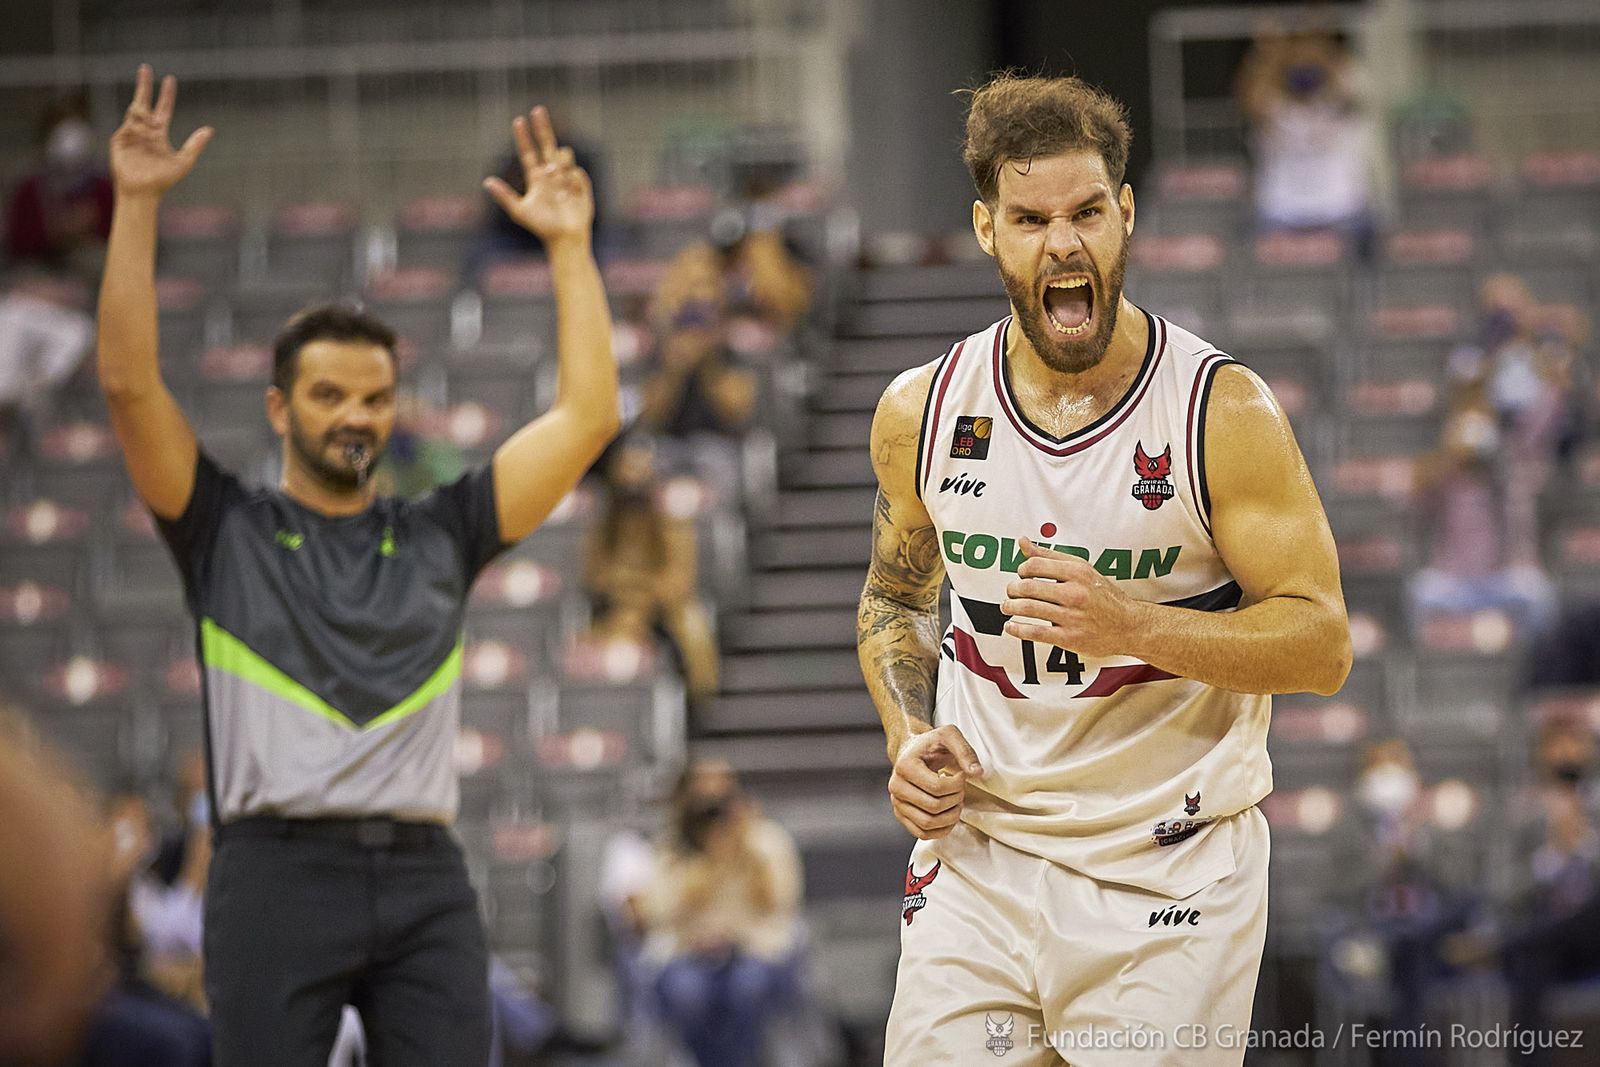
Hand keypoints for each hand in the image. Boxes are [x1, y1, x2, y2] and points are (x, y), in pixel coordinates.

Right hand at [109, 65, 212, 197]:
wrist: (143, 192)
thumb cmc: (163, 180)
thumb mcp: (184, 161)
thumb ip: (195, 145)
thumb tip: (209, 129)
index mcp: (159, 134)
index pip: (163, 109)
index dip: (166, 95)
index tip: (170, 79)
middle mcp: (145, 131)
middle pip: (144, 102)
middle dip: (145, 85)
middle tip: (146, 67)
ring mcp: (130, 134)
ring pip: (135, 110)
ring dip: (141, 102)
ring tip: (148, 96)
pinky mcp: (119, 139)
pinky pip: (127, 125)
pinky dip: (134, 122)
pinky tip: (142, 124)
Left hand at [483, 106, 593, 247]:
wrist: (565, 238)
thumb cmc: (542, 227)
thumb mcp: (520, 212)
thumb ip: (504, 196)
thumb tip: (486, 181)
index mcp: (536, 178)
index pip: (528, 153)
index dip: (523, 137)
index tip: (518, 120)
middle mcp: (551, 174)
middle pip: (546, 144)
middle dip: (542, 127)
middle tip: (538, 109)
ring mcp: (567, 177)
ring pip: (564, 155)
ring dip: (560, 163)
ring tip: (558, 182)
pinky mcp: (581, 184)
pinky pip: (577, 172)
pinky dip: (572, 180)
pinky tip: (571, 194)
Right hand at [888, 724, 983, 839]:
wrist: (913, 752)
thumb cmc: (930, 745)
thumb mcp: (949, 736)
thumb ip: (964, 751)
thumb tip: (976, 773)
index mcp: (904, 766)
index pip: (936, 787)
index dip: (957, 785)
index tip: (962, 775)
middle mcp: (896, 786)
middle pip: (933, 807)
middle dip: (955, 800)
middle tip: (960, 789)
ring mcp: (897, 803)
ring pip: (928, 824)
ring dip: (950, 816)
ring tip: (956, 802)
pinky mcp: (901, 815)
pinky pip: (922, 833)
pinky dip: (941, 830)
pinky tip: (950, 816)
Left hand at [1001, 538, 1145, 658]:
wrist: (1129, 625)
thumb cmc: (1104, 596)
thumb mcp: (1082, 569)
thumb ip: (1050, 556)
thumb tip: (1024, 542)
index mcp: (1077, 572)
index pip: (1035, 565)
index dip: (1021, 569)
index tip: (1020, 575)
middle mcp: (1075, 593)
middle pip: (1028, 587)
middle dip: (1012, 589)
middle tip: (1011, 592)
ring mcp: (1072, 616)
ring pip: (1029, 608)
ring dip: (1010, 607)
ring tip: (1007, 606)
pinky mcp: (1070, 638)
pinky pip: (1036, 633)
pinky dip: (1017, 629)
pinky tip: (1011, 627)